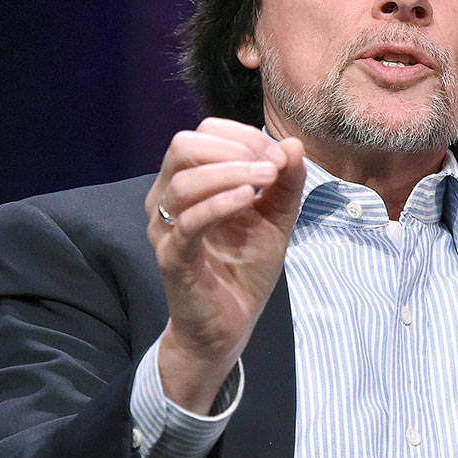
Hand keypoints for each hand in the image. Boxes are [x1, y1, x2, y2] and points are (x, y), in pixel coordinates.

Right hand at [144, 117, 304, 413]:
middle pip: (183, 145)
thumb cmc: (245, 266)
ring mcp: (165, 229)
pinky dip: (220, 203)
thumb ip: (286, 181)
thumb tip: (292, 144)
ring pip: (184, 181)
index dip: (242, 136)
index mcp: (188, 182)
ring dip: (231, 172)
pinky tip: (249, 199)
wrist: (230, 323)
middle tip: (270, 166)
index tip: (277, 156)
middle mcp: (167, 199)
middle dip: (233, 147)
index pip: (203, 134)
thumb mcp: (276, 217)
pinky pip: (189, 222)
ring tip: (267, 179)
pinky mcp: (172, 258)